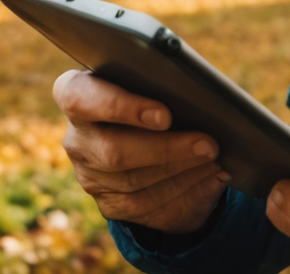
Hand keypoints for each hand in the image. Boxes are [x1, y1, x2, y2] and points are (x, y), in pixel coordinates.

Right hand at [53, 69, 230, 234]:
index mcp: (77, 94)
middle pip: (113, 151)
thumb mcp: (154, 83)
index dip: (119, 106)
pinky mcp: (108, 203)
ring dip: (180, 170)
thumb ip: (163, 86)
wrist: (153, 138)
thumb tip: (201, 103)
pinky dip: (183, 190)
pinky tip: (208, 176)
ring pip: (132, 182)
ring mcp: (88, 175)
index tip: (164, 115)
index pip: (78, 97)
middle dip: (167, 149)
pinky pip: (145, 205)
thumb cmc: (154, 96)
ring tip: (213, 158)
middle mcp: (76, 137)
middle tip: (208, 144)